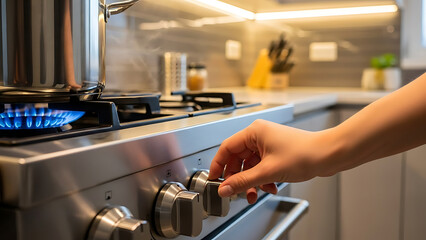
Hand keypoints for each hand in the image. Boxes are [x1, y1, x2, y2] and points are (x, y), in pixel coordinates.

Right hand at [209, 119, 338, 203]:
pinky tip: (269, 187)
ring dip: (251, 181)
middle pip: (238, 159)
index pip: (227, 148)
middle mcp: (259, 135)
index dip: (218, 165)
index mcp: (254, 132)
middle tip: (236, 191)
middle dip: (238, 178)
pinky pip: (261, 167)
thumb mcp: (268, 172)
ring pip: (250, 165)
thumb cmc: (304, 153)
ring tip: (255, 193)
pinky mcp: (276, 153)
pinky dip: (262, 179)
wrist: (328, 155)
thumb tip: (225, 188)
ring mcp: (268, 144)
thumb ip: (243, 182)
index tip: (214, 179)